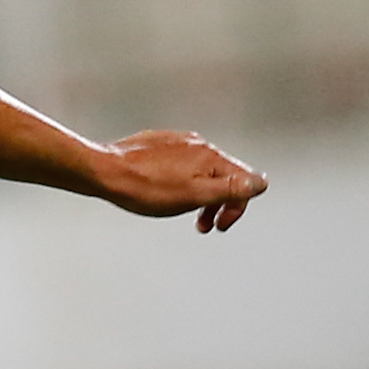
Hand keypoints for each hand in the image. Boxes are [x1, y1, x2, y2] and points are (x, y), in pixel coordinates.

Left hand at [97, 130, 267, 231]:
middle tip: (206, 226)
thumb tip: (263, 182)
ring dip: (201, 195)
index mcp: (210, 156)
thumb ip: (230, 189)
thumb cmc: (147, 188)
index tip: (221, 225)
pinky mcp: (159, 144)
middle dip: (219, 203)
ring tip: (185, 213)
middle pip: (223, 174)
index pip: (243, 180)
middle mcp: (197, 144)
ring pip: (201, 170)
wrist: (105, 171)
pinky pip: (181, 164)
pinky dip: (183, 182)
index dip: (238, 206)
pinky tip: (165, 193)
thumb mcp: (195, 196)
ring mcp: (177, 142)